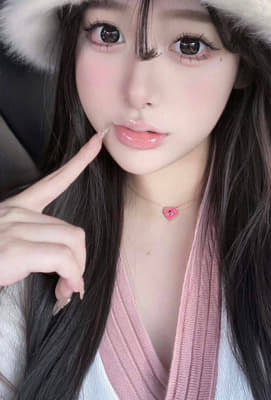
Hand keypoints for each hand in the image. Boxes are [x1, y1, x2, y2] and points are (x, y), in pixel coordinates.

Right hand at [0, 130, 107, 313]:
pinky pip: (63, 259)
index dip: (79, 161)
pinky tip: (62, 291)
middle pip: (72, 229)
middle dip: (78, 260)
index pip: (55, 181)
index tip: (97, 142)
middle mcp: (16, 212)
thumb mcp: (8, 245)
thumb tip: (68, 270)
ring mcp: (14, 228)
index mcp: (16, 209)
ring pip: (72, 242)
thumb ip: (35, 245)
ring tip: (65, 290)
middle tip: (70, 284)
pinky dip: (70, 276)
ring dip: (76, 270)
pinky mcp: (15, 248)